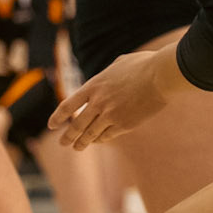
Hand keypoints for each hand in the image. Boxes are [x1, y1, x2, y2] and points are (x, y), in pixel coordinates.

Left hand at [49, 45, 184, 148]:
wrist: (160, 76)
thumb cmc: (143, 65)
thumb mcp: (118, 64)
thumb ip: (107, 76)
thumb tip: (105, 83)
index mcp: (94, 86)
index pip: (68, 105)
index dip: (58, 117)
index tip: (52, 125)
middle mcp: (98, 102)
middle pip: (77, 125)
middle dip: (68, 136)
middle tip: (63, 143)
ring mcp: (111, 115)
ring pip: (91, 134)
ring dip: (82, 143)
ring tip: (77, 147)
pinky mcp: (124, 124)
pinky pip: (108, 135)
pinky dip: (101, 139)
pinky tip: (98, 141)